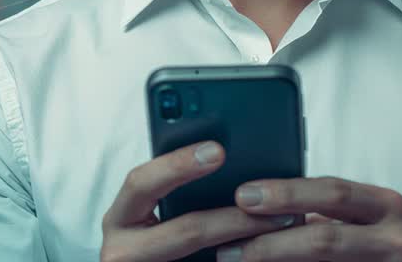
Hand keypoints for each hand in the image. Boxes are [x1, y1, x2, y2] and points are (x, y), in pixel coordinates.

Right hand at [100, 141, 300, 261]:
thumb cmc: (149, 240)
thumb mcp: (148, 211)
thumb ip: (171, 189)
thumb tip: (218, 154)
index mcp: (120, 217)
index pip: (142, 182)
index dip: (178, 164)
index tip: (218, 151)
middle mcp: (125, 249)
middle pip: (186, 229)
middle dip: (232, 216)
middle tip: (266, 199)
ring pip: (201, 255)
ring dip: (246, 239)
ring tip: (280, 223)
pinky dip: (239, 259)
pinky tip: (265, 247)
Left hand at [214, 176, 401, 260]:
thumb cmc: (383, 250)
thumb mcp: (367, 221)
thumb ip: (326, 212)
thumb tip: (257, 204)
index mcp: (387, 205)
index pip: (331, 192)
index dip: (285, 194)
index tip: (242, 196)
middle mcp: (397, 239)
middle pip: (324, 238)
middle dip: (269, 243)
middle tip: (226, 248)